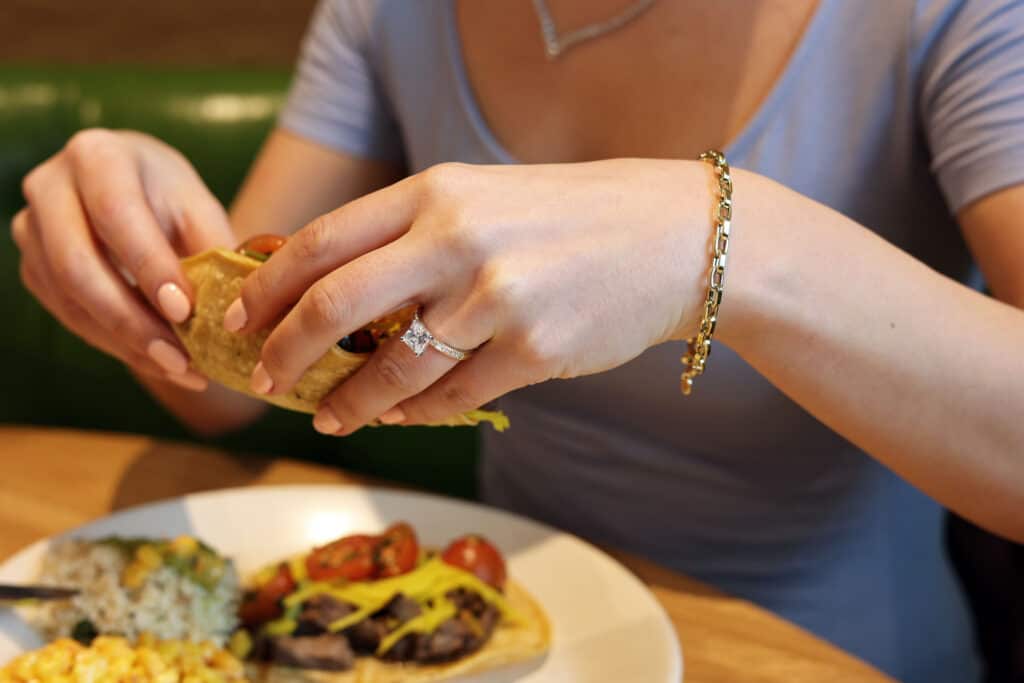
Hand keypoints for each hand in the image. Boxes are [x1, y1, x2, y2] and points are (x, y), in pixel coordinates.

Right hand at [12, 129, 232, 388]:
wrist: (132, 190)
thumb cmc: (170, 197)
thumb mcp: (198, 209)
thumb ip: (211, 250)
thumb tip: (229, 312)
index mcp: (97, 156)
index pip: (116, 213)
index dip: (148, 266)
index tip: (183, 311)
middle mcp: (50, 187)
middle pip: (79, 265)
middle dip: (133, 320)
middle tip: (181, 359)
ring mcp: (32, 231)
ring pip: (70, 299)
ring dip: (127, 343)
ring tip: (181, 369)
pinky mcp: (33, 268)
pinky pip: (69, 317)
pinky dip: (116, 345)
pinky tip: (159, 362)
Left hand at [227, 160, 717, 433]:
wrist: (672, 238)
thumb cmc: (571, 218)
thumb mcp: (483, 198)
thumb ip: (412, 235)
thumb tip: (337, 295)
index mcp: (435, 192)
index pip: (323, 241)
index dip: (269, 286)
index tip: (241, 320)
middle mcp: (457, 239)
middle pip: (336, 304)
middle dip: (286, 350)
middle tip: (265, 379)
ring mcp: (495, 297)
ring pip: (392, 367)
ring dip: (351, 401)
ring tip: (333, 417)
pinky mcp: (533, 349)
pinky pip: (451, 396)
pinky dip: (418, 411)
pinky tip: (404, 414)